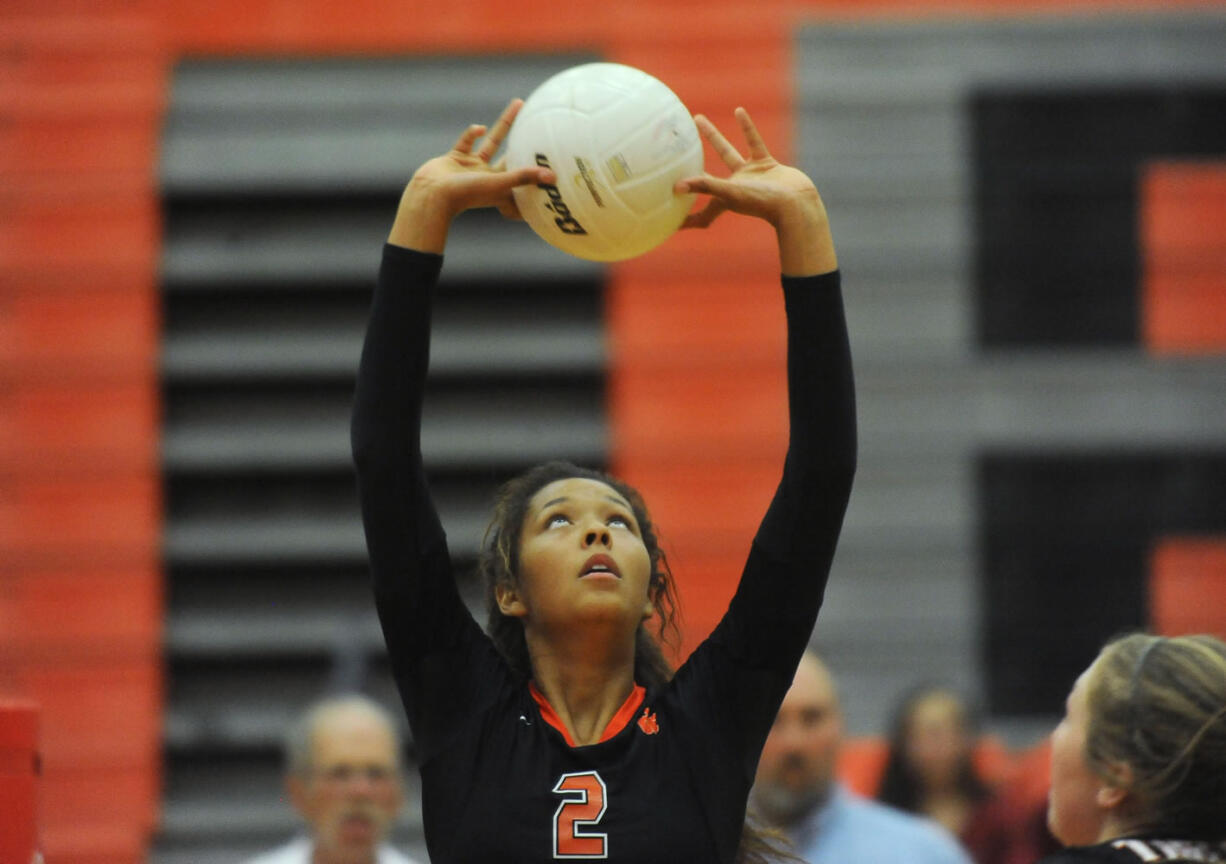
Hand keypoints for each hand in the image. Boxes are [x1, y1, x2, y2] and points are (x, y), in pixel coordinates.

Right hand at [388, 99, 555, 252]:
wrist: (431, 194)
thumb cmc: (466, 194)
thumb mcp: (499, 184)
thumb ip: (524, 177)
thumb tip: (552, 177)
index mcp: (501, 188)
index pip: (526, 180)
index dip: (539, 173)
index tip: (555, 161)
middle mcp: (488, 178)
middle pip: (512, 157)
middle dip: (525, 143)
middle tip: (540, 125)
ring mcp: (471, 168)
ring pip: (492, 142)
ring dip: (505, 124)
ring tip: (519, 104)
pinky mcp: (455, 158)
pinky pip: (468, 141)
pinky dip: (473, 133)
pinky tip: (480, 128)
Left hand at [675, 108, 835, 275]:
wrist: (796, 202)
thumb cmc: (763, 202)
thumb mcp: (730, 193)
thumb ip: (705, 187)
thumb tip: (676, 187)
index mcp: (724, 198)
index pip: (701, 209)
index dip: (687, 217)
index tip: (670, 216)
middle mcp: (735, 187)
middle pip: (706, 174)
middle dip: (689, 165)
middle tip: (673, 154)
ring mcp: (751, 175)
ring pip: (726, 151)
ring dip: (712, 137)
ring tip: (698, 119)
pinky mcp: (766, 164)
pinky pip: (753, 141)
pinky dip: (746, 127)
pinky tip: (738, 111)